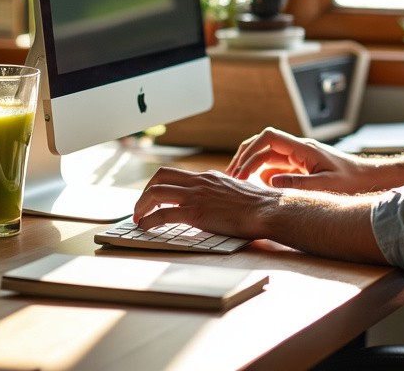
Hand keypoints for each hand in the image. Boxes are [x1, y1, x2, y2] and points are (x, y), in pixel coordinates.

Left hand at [132, 166, 277, 239]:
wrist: (266, 209)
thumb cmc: (256, 205)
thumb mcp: (235, 190)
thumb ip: (221, 192)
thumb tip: (215, 200)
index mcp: (208, 177)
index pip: (176, 174)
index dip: (160, 186)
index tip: (153, 198)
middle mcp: (199, 182)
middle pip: (160, 177)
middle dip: (145, 192)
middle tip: (141, 208)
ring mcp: (196, 196)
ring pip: (156, 193)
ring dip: (141, 206)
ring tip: (138, 219)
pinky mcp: (195, 212)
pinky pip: (163, 215)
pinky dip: (149, 221)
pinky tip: (145, 228)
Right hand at [226, 127, 377, 192]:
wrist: (369, 179)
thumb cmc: (352, 181)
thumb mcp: (325, 185)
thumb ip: (298, 184)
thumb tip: (270, 182)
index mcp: (303, 148)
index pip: (269, 138)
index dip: (251, 151)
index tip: (240, 170)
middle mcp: (298, 149)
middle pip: (263, 145)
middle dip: (244, 157)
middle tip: (231, 177)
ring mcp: (299, 158)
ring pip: (267, 156)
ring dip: (251, 166)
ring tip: (238, 183)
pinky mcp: (300, 168)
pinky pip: (276, 167)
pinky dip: (262, 175)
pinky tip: (256, 189)